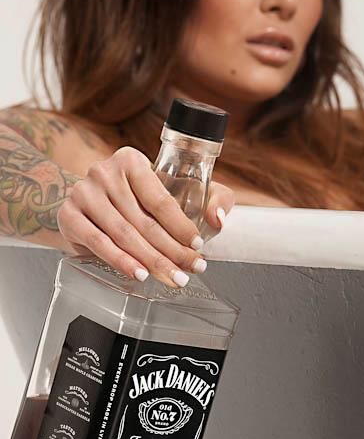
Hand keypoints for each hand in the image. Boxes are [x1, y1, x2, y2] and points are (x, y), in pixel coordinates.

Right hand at [57, 146, 233, 287]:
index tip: (197, 246)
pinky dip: (121, 261)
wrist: (84, 202)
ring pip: (125, 235)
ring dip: (151, 260)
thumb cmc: (134, 198)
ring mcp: (84, 194)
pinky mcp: (70, 217)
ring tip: (171, 277)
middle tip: (191, 270)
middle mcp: (104, 173)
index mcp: (131, 160)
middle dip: (172, 250)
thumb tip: (219, 220)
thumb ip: (211, 197)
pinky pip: (100, 244)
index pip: (161, 199)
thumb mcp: (172, 188)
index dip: (181, 226)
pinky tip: (139, 274)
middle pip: (144, 221)